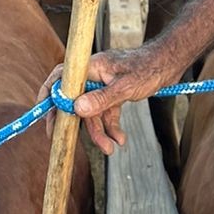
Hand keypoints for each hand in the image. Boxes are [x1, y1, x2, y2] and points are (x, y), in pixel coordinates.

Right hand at [38, 44, 178, 155]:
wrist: (170, 64)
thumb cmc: (148, 68)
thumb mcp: (125, 87)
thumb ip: (101, 99)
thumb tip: (76, 110)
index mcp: (91, 67)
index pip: (61, 78)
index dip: (49, 94)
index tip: (43, 113)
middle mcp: (94, 75)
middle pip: (75, 100)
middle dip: (72, 122)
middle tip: (62, 140)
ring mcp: (104, 85)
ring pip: (93, 111)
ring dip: (99, 131)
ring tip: (110, 149)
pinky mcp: (115, 93)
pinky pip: (107, 113)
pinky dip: (112, 127)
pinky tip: (120, 140)